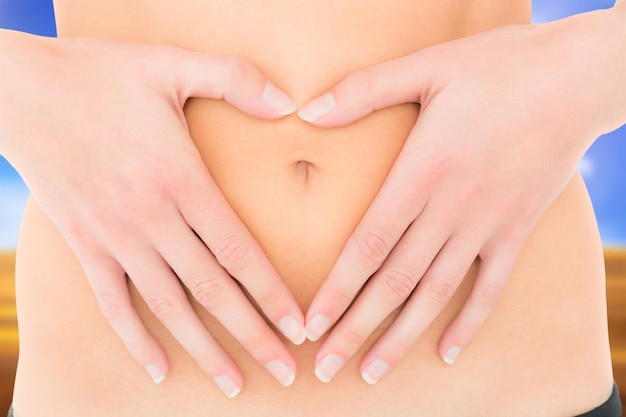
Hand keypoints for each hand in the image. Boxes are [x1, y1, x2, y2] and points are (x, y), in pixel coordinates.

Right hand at [0, 30, 303, 394]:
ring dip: (204, 350)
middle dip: (253, 335)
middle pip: (213, 291)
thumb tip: (290, 102)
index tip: (299, 327)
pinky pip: (112, 303)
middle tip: (286, 371)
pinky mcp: (84, 245)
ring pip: (168, 307)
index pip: (239, 251)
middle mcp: (153, 219)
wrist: (20, 89)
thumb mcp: (172, 64)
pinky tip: (156, 368)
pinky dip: (134, 339)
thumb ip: (236, 79)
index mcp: (182, 180)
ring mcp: (115, 237)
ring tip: (235, 382)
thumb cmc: (100, 75)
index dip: (272, 293)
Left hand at [298, 9, 623, 382]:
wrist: (578, 77)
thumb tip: (308, 109)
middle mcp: (451, 209)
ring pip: (436, 295)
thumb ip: (364, 90)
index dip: (337, 290)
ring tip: (371, 372)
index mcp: (422, 172)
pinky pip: (491, 288)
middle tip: (326, 366)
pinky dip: (469, 323)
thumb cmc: (500, 67)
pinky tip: (446, 352)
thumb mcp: (427, 66)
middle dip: (355, 328)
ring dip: (401, 338)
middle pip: (394, 282)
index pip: (367, 245)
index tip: (312, 325)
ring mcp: (487, 225)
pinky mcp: (518, 231)